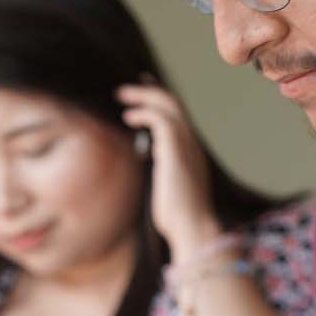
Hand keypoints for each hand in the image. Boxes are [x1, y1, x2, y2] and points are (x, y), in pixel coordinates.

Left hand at [116, 81, 219, 258]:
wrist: (193, 228)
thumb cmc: (179, 219)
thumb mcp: (167, 190)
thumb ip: (161, 173)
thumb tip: (147, 168)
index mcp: (190, 153)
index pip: (177, 119)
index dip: (159, 105)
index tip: (143, 97)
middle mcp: (192, 144)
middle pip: (173, 105)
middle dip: (150, 92)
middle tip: (128, 88)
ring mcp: (187, 144)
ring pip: (168, 105)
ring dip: (143, 96)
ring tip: (122, 95)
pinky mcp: (176, 149)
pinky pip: (160, 119)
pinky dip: (143, 113)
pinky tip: (129, 117)